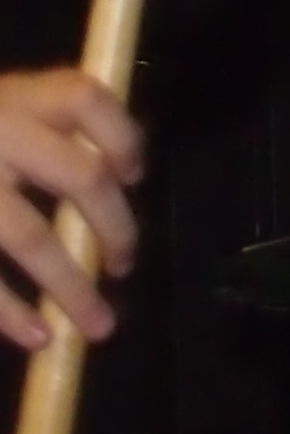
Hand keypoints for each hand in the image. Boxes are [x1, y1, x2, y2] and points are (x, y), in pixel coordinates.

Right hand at [0, 70, 143, 348]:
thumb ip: (41, 130)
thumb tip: (114, 179)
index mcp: (13, 97)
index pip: (85, 99)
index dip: (122, 136)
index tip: (132, 176)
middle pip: (80, 176)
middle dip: (115, 227)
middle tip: (125, 264)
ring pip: (30, 237)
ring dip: (72, 288)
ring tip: (99, 327)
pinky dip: (11, 313)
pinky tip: (38, 336)